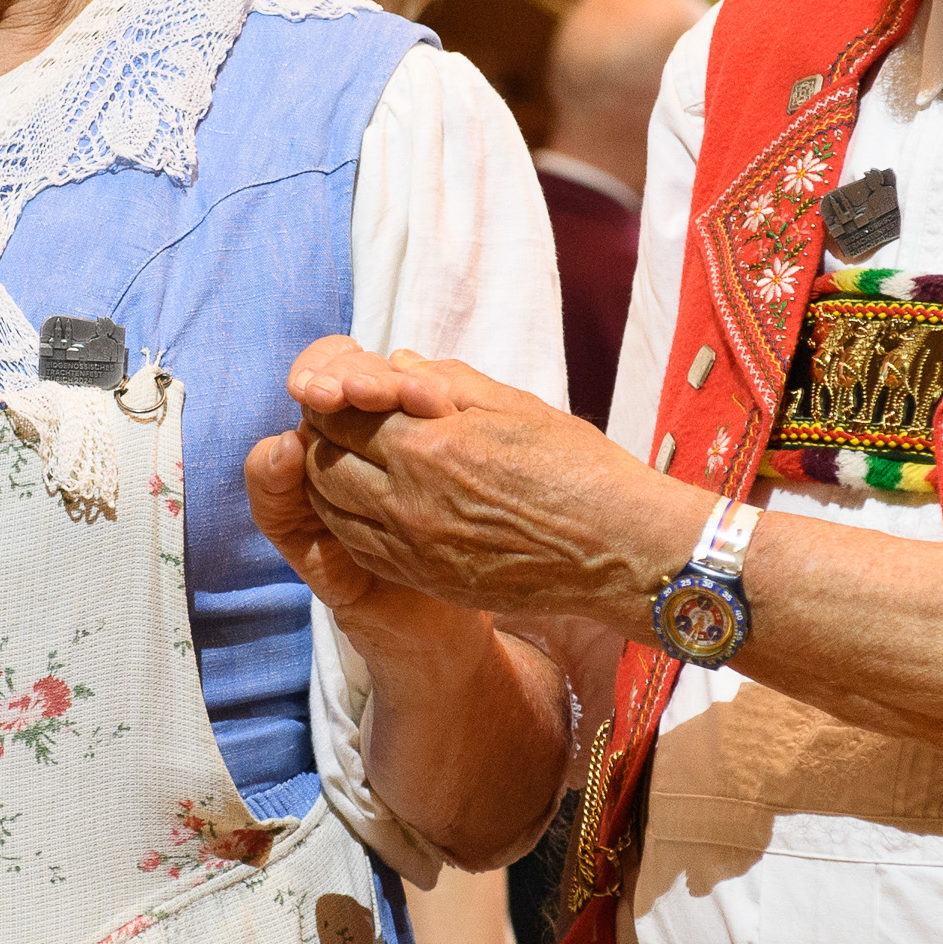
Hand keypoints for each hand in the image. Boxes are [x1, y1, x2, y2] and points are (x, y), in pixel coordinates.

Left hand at [279, 338, 677, 624]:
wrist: (619, 550)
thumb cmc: (579, 469)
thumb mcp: (514, 405)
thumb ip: (445, 382)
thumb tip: (395, 363)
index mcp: (430, 446)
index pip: (341, 413)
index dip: (334, 395)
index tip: (347, 389)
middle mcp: (409, 501)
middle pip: (323, 461)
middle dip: (324, 434)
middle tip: (343, 420)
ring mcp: (413, 548)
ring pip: (331, 507)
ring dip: (328, 476)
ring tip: (351, 457)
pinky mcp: (424, 580)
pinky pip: (356, 545)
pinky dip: (346, 518)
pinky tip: (367, 500)